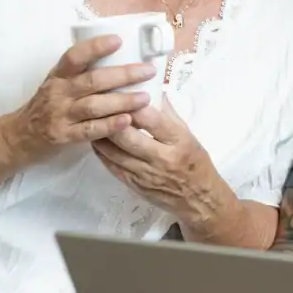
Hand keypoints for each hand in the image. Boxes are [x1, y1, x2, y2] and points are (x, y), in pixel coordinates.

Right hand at [8, 35, 154, 161]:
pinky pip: (89, 130)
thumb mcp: (60, 83)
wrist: (20, 135)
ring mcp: (60, 115)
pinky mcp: (63, 136)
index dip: (96, 47)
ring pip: (94, 105)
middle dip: (123, 75)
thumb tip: (125, 58)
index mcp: (59, 75)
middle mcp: (58, 92)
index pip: (75, 56)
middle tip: (148, 71)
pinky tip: (127, 121)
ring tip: (145, 97)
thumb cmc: (50, 104)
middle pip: (92, 80)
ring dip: (122, 101)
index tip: (119, 40)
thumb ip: (84, 73)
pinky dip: (109, 125)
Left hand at [91, 97, 233, 228]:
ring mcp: (145, 173)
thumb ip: (171, 117)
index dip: (135, 106)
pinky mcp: (133, 184)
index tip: (124, 94)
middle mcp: (161, 158)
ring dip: (101, 135)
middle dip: (112, 120)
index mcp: (179, 142)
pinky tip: (97, 141)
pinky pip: (111, 166)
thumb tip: (157, 93)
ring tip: (94, 121)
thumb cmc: (196, 164)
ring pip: (114, 151)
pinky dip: (101, 152)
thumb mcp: (190, 137)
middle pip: (128, 136)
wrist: (198, 199)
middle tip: (100, 105)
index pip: (152, 120)